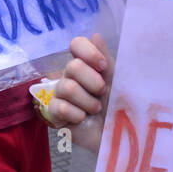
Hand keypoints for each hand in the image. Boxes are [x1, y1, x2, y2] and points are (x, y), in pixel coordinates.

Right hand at [47, 34, 112, 153]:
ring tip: (95, 110)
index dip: (89, 53)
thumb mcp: (117, 81)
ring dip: (87, 102)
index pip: (76, 44)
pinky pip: (59, 107)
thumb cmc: (119, 107)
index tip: (103, 67)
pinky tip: (82, 120)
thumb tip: (96, 35)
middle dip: (93, 83)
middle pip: (72, 66)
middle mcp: (71, 75)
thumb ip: (106, 59)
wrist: (117, 136)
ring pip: (67, 87)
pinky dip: (76, 115)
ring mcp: (60, 93)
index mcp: (87, 64)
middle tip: (102, 94)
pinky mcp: (54, 113)